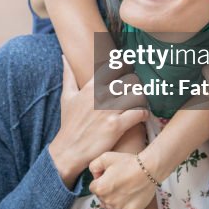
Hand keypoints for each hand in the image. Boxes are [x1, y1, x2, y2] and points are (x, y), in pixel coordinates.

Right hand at [49, 57, 148, 187]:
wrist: (68, 150)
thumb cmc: (69, 123)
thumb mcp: (66, 96)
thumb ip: (69, 75)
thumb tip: (64, 57)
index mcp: (91, 86)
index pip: (114, 66)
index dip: (125, 66)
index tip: (129, 71)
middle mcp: (101, 96)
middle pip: (130, 79)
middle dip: (137, 84)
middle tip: (137, 90)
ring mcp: (109, 111)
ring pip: (137, 94)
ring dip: (142, 98)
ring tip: (141, 102)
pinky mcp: (117, 126)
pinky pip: (139, 113)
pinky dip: (144, 113)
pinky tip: (141, 116)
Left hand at [89, 152, 156, 208]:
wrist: (148, 169)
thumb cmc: (127, 162)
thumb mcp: (106, 157)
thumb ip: (94, 166)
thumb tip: (94, 176)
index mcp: (100, 188)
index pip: (93, 187)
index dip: (100, 180)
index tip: (109, 176)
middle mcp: (107, 200)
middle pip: (101, 197)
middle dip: (106, 191)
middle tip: (118, 182)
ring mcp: (119, 208)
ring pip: (109, 207)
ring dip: (113, 200)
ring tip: (123, 190)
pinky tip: (126, 201)